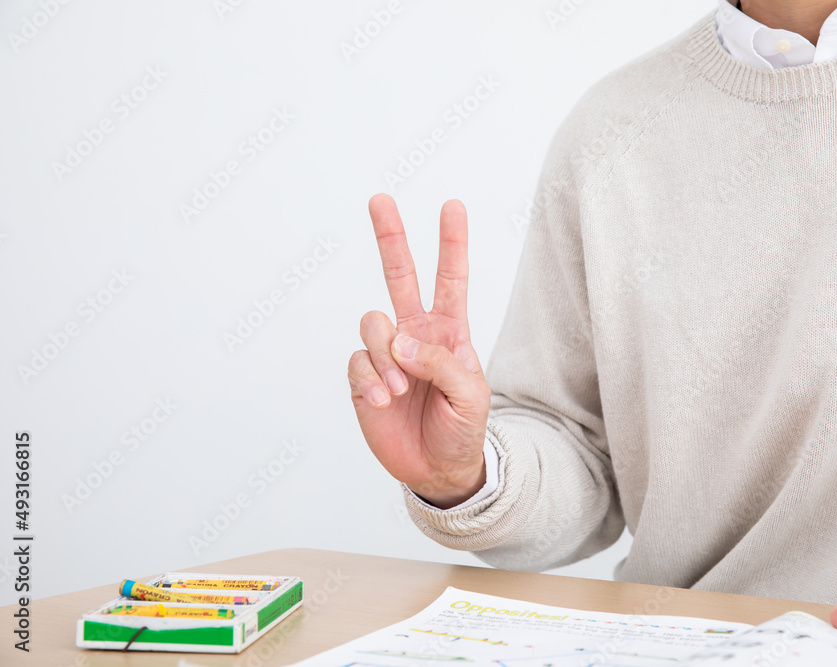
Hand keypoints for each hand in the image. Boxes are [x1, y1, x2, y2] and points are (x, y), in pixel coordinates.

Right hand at [347, 194, 489, 507]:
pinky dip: (371, 380)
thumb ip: (441, 363)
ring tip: (400, 391)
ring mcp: (388, 355)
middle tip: (380, 200)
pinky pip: (358, 362)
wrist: (438, 470)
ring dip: (386, 356)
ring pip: (374, 323)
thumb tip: (400, 342)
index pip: (451, 279)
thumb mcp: (471, 396)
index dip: (452, 244)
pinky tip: (384, 401)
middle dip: (391, 237)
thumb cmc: (463, 430)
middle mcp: (415, 335)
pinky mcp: (364, 377)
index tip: (452, 206)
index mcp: (449, 332)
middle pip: (400, 276)